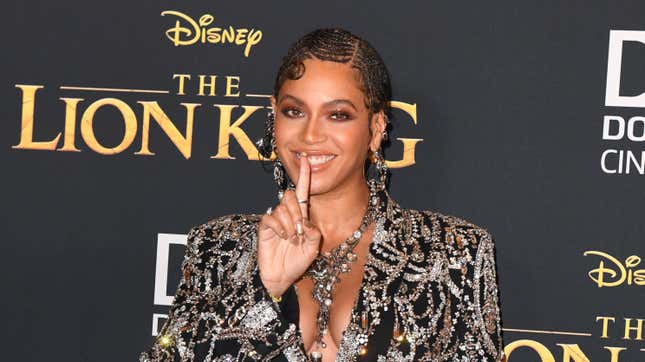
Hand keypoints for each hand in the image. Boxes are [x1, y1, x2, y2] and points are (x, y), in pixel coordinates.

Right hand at [257, 155, 321, 296]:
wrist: (281, 277)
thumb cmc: (297, 263)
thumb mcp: (313, 249)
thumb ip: (314, 234)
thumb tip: (307, 222)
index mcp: (302, 216)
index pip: (303, 192)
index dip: (304, 176)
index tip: (306, 160)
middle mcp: (288, 214)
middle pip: (291, 196)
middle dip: (298, 212)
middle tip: (301, 231)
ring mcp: (276, 220)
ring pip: (283, 207)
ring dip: (290, 223)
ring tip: (292, 238)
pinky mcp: (265, 226)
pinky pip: (272, 217)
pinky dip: (280, 226)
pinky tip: (283, 237)